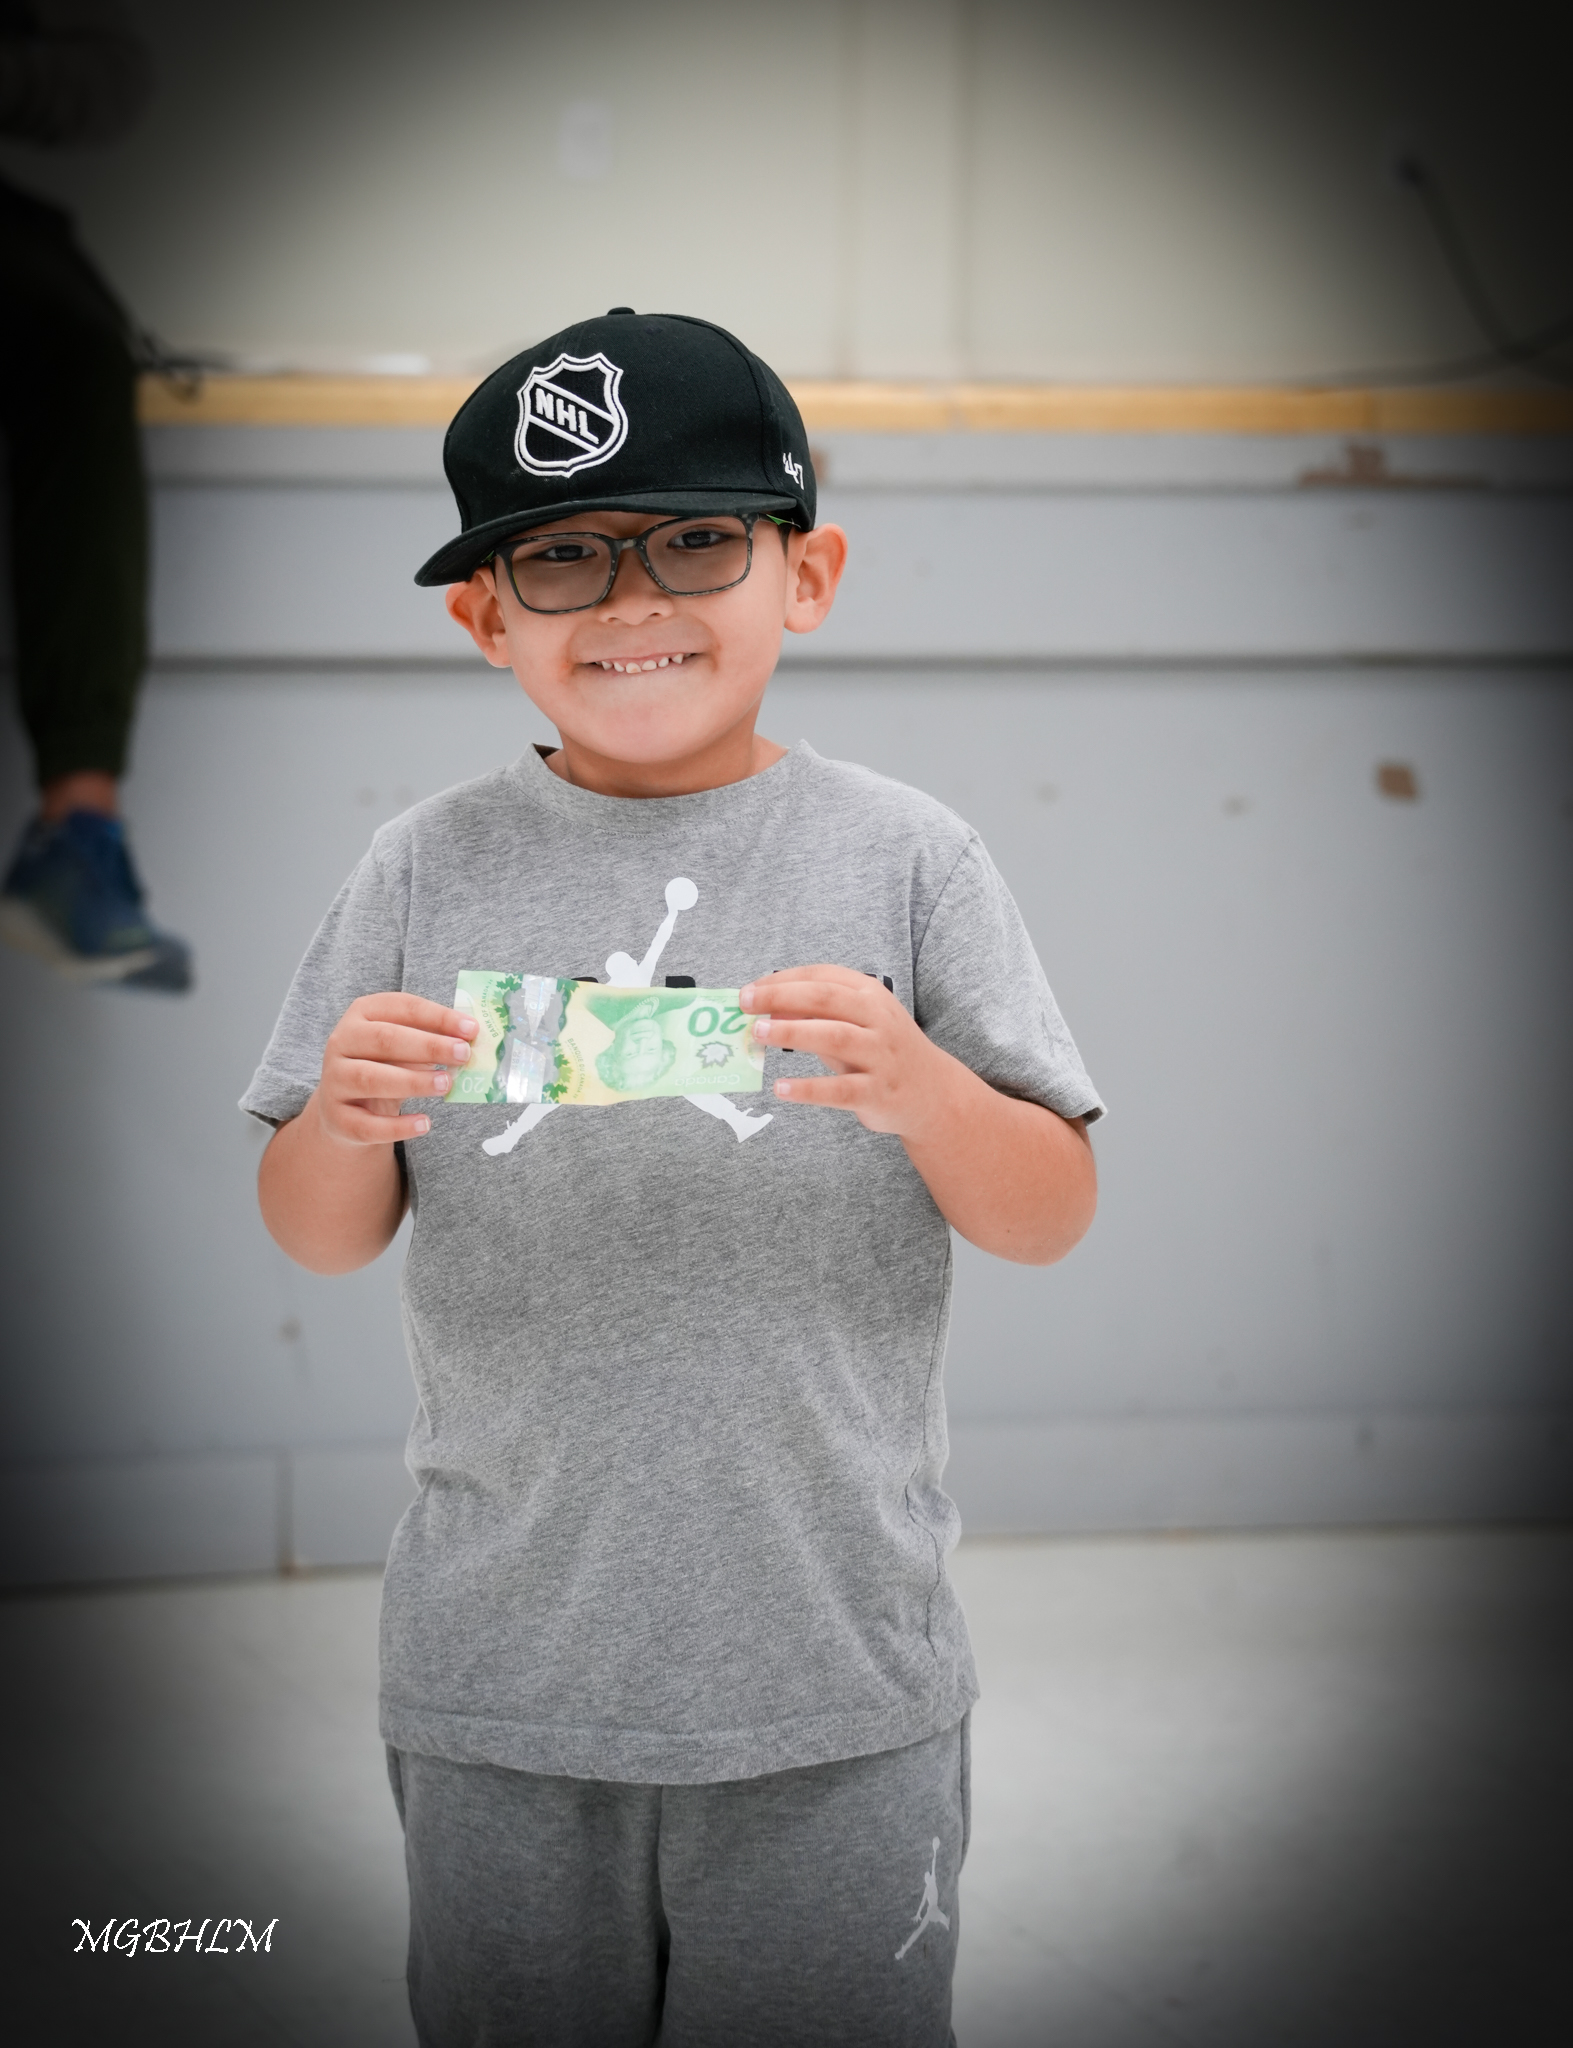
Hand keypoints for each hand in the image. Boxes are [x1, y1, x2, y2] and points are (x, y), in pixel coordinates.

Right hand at [314, 993, 478, 1145]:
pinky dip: (397, 1126)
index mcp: (362, 1014)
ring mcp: (335, 1080)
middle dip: (428, 1046)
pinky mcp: (336, 1118)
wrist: (345, 1107)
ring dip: (413, 1081)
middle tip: (463, 1054)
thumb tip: (471, 1041)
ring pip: (371, 1079)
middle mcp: (341, 1042)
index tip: (471, 1029)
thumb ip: (433, 1039)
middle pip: (384, 1039)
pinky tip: (424, 1123)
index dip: (438, 1017)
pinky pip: (366, 1124)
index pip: (402, 1007)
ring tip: (446, 1084)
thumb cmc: (385, 1066)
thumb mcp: (405, 1046)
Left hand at [740, 966, 954, 1138]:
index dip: (782, 980)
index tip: (750, 990)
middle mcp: (878, 1020)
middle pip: (825, 999)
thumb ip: (817, 1014)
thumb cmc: (883, 1051)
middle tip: (745, 1004)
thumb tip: (766, 1007)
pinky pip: (839, 1090)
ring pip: (833, 1036)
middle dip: (780, 997)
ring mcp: (880, 1056)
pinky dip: (808, 1089)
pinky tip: (781, 1088)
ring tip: (757, 1033)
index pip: (822, 977)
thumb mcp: (856, 1023)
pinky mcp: (877, 1092)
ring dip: (791, 1031)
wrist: (933, 1093)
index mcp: (871, 995)